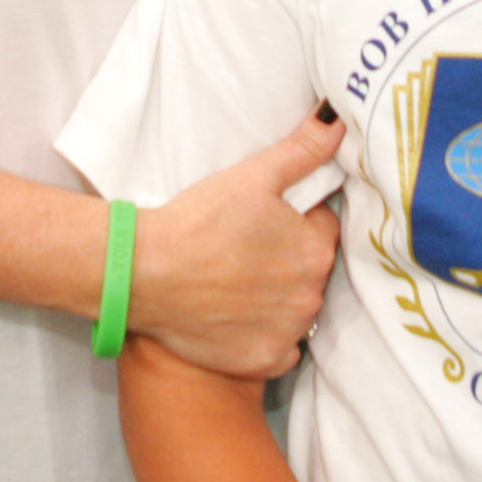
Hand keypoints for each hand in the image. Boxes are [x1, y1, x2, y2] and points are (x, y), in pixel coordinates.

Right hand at [132, 116, 343, 379]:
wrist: (145, 274)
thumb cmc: (198, 220)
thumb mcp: (253, 176)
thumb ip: (303, 149)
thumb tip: (337, 120)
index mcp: (315, 249)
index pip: (323, 228)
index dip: (293, 222)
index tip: (261, 222)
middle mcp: (311, 296)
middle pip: (311, 271)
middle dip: (288, 260)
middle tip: (244, 250)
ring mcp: (289, 333)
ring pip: (296, 309)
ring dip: (278, 298)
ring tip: (235, 281)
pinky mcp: (265, 361)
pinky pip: (280, 347)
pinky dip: (264, 334)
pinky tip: (235, 316)